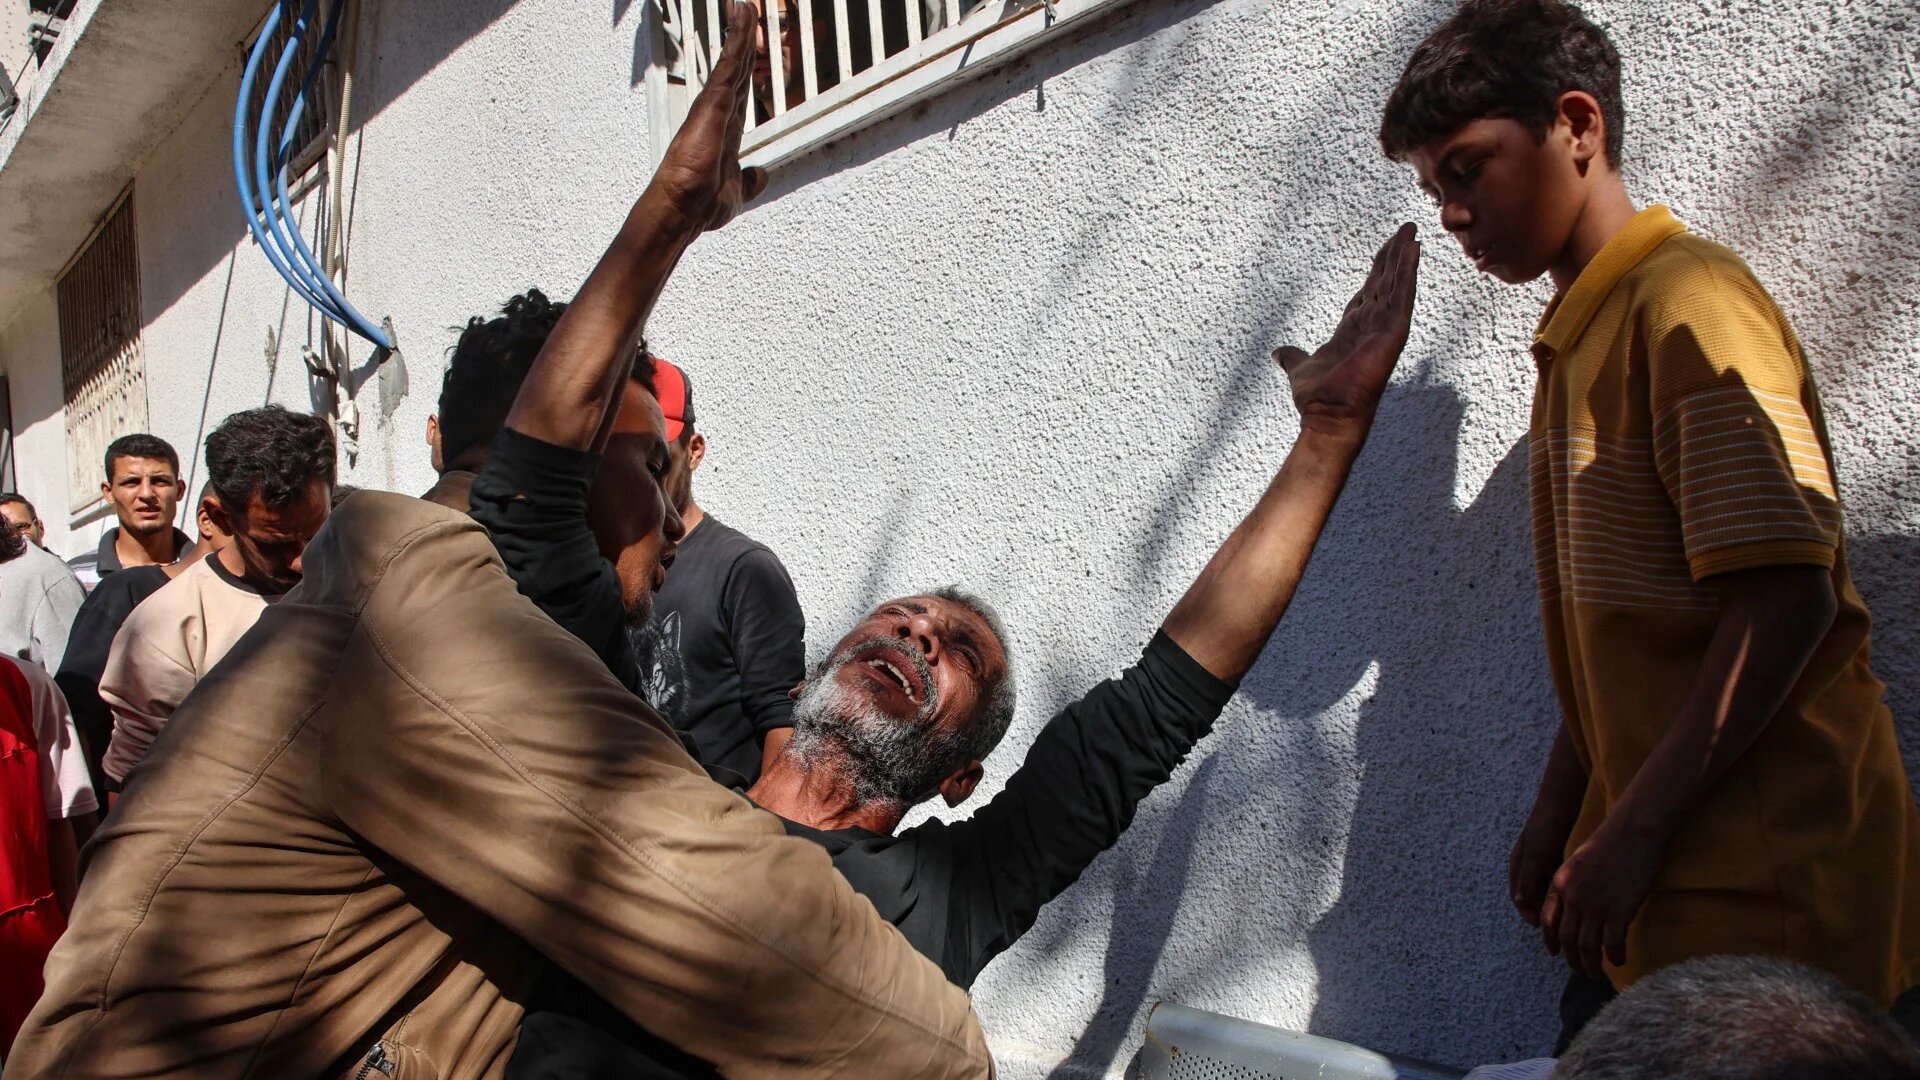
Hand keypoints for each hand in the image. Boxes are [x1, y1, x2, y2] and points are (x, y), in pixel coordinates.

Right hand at [647, 1, 769, 234]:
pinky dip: (738, 38)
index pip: (741, 89)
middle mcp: (719, 113)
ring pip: (734, 59)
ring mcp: (714, 105)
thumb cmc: (700, 206)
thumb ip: (749, 181)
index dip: (748, 66)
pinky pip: (731, 63)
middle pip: (738, 67)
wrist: (684, 211)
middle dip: (745, 38)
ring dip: (742, 30)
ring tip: (747, 5)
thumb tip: (760, 175)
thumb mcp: (736, 194)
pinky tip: (744, 17)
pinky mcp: (713, 102)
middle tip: (749, 10)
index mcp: (725, 130)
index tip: (753, 45)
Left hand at [1273, 224, 1419, 438]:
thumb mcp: (1300, 368)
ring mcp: (1385, 327)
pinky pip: (1403, 294)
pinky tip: (1413, 248)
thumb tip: (1279, 353)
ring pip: (1396, 284)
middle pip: (1385, 283)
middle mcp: (1372, 325)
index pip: (1368, 293)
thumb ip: (1293, 357)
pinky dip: (1408, 271)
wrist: (1329, 414)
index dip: (1376, 271)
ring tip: (1410, 231)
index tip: (1385, 251)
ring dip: (1404, 257)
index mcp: (1353, 330)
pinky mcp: (1394, 330)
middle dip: (1393, 256)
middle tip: (1404, 230)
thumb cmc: (1318, 398)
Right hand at [1508, 809, 1573, 928]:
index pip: (1519, 898)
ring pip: (1544, 889)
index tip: (1543, 928)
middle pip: (1531, 896)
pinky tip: (1574, 896)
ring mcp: (1541, 861)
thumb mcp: (1536, 854)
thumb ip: (1528, 878)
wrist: (1560, 803)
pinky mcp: (1555, 857)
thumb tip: (1521, 902)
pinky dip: (1561, 890)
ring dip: (1552, 902)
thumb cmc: (1545, 828)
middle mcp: (1527, 866)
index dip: (1529, 914)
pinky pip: (1556, 880)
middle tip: (1558, 927)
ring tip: (1567, 916)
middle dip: (1541, 912)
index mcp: (1517, 866)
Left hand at [1538, 818, 1665, 976]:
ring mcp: (1595, 906)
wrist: (1634, 830)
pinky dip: (1614, 956)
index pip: (1548, 921)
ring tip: (1597, 972)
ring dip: (1591, 964)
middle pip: (1567, 939)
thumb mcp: (1580, 861)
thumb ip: (1574, 883)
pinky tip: (1619, 961)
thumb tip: (1577, 904)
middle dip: (1572, 958)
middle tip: (1580, 969)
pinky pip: (1612, 944)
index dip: (1551, 940)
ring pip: (1587, 947)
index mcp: (1561, 883)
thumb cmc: (1612, 840)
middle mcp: (1573, 898)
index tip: (1555, 952)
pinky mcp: (1619, 911)